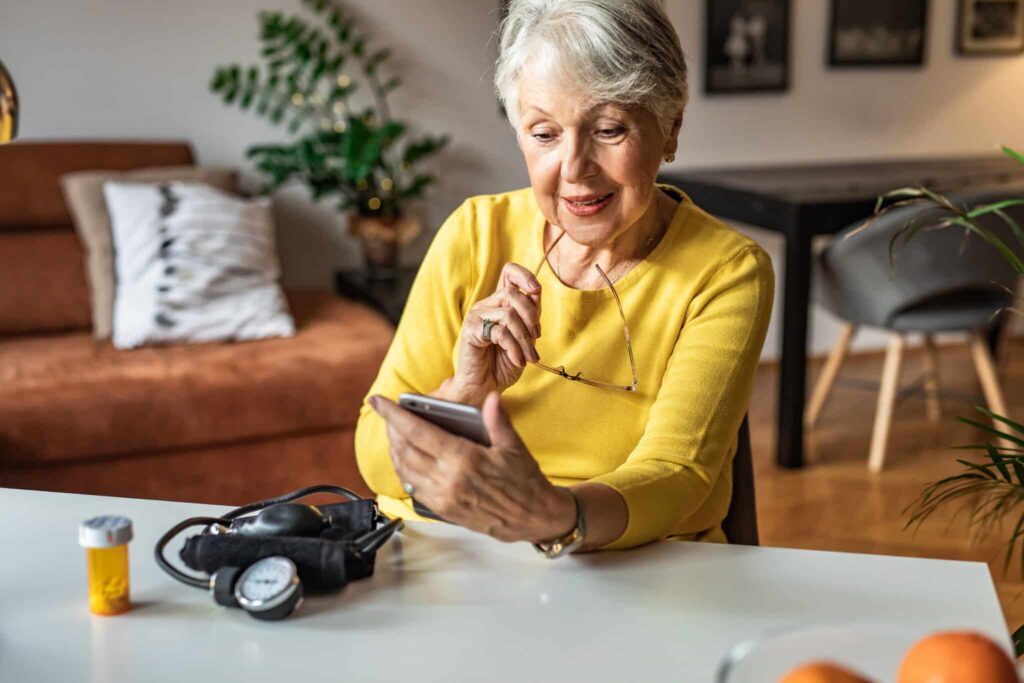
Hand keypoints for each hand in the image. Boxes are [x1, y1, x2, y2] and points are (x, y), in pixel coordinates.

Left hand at [370, 391, 575, 542]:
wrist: (532, 517)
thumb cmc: (524, 481)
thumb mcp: (513, 446)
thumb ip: (497, 420)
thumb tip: (490, 398)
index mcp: (463, 459)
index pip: (417, 432)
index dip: (394, 415)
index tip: (379, 402)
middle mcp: (448, 479)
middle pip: (404, 450)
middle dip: (391, 430)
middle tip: (388, 415)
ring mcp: (443, 497)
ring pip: (405, 470)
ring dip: (395, 450)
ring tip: (395, 435)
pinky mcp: (443, 510)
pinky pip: (414, 488)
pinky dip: (405, 471)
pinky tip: (408, 461)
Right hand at [452, 263, 541, 401]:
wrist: (485, 387)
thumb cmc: (503, 363)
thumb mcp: (524, 337)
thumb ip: (530, 316)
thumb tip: (536, 293)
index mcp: (499, 303)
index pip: (509, 272)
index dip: (524, 275)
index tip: (536, 290)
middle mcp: (486, 305)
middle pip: (512, 294)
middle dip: (531, 317)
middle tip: (536, 338)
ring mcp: (476, 316)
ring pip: (508, 314)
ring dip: (524, 339)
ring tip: (529, 356)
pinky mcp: (470, 331)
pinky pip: (500, 332)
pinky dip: (514, 348)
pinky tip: (518, 360)